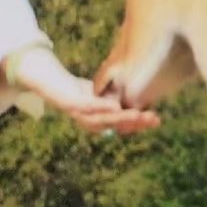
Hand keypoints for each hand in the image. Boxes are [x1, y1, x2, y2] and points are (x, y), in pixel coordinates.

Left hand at [45, 72, 160, 135]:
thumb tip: (135, 103)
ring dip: (123, 118)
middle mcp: (91, 122)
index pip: (122, 125)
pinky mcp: (72, 106)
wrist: (50, 81)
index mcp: (99, 121)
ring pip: (106, 119)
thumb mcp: (100, 94)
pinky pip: (91, 107)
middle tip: (153, 119)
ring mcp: (81, 115)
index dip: (139, 124)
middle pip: (117, 124)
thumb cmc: (76, 89)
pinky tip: (116, 107)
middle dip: (136, 122)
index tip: (156, 120)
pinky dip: (103, 107)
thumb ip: (114, 100)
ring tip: (139, 115)